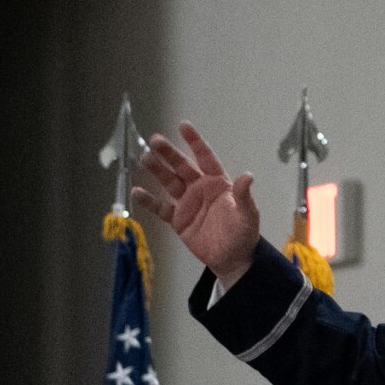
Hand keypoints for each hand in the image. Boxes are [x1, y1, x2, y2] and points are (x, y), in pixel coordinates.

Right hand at [131, 122, 260, 286]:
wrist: (232, 259)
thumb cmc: (243, 233)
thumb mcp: (247, 214)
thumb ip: (244, 195)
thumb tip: (247, 176)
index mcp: (217, 182)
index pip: (205, 157)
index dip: (195, 142)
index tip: (183, 126)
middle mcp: (200, 188)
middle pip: (182, 166)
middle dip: (169, 153)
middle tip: (155, 139)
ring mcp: (187, 203)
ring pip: (169, 182)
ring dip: (157, 171)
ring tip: (144, 158)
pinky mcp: (178, 220)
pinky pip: (161, 208)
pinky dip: (149, 201)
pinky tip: (137, 192)